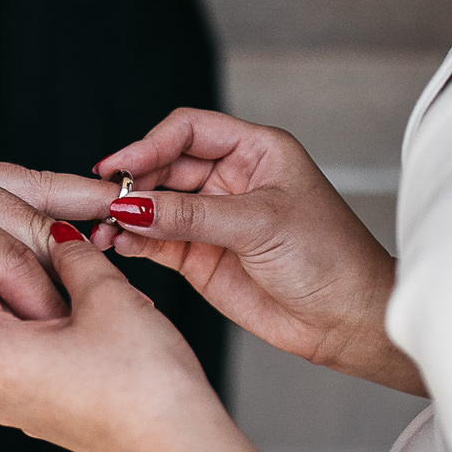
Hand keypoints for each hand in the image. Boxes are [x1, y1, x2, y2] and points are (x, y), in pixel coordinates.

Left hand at [0, 151, 124, 415]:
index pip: (9, 260)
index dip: (48, 304)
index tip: (82, 340)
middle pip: (28, 219)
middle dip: (75, 258)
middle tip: (128, 292)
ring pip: (23, 188)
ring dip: (71, 210)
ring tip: (129, 224)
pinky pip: (0, 179)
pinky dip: (39, 194)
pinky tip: (73, 205)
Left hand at [0, 224, 234, 451]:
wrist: (184, 449)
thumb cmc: (147, 380)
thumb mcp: (107, 294)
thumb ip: (72, 254)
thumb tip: (57, 236)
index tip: (11, 226)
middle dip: (19, 277)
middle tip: (56, 249)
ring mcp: (20, 409)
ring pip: (15, 338)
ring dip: (42, 306)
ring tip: (86, 285)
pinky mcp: (46, 419)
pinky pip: (34, 365)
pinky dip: (54, 337)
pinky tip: (95, 322)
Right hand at [92, 109, 421, 394]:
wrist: (349, 321)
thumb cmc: (330, 258)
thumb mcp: (259, 225)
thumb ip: (190, 215)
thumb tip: (131, 204)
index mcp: (255, 151)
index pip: (188, 130)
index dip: (151, 144)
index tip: (121, 168)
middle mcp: (229, 179)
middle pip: (163, 165)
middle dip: (133, 181)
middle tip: (104, 200)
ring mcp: (211, 218)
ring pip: (153, 204)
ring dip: (126, 212)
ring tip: (103, 226)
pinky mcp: (199, 256)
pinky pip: (154, 240)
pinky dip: (132, 241)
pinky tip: (117, 244)